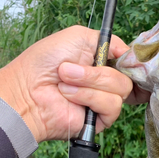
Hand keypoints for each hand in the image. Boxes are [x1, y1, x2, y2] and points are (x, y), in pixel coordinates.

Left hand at [0, 26, 149, 142]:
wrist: (28, 91)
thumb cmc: (45, 62)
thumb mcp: (79, 37)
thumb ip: (109, 40)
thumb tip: (130, 54)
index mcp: (102, 64)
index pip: (130, 64)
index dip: (130, 62)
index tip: (119, 58)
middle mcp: (105, 84)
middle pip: (126, 78)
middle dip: (97, 73)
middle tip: (69, 71)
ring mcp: (103, 103)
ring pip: (120, 91)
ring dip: (89, 84)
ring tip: (65, 84)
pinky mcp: (101, 120)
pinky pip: (112, 107)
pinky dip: (90, 98)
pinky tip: (70, 97)